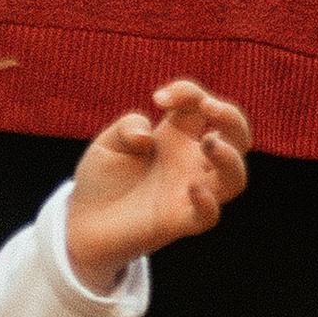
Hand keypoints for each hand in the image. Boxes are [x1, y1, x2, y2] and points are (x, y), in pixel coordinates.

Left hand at [63, 80, 250, 286]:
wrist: (80, 223)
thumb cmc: (101, 181)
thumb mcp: (108, 143)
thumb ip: (127, 127)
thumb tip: (148, 137)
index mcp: (176, 137)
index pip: (200, 105)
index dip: (187, 93)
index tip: (158, 99)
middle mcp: (190, 164)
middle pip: (237, 138)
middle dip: (231, 116)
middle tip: (207, 106)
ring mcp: (188, 193)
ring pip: (235, 178)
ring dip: (230, 157)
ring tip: (209, 142)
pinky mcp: (178, 222)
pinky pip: (208, 217)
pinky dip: (208, 204)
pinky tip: (193, 189)